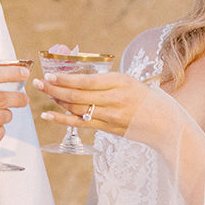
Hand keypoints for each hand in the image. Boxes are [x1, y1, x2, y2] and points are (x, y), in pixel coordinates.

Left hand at [32, 71, 149, 136]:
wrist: (165, 124)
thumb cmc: (146, 98)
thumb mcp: (128, 81)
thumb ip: (104, 80)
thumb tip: (76, 75)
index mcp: (120, 82)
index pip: (86, 81)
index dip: (65, 79)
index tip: (50, 75)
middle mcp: (114, 99)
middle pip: (77, 95)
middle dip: (54, 88)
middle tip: (38, 82)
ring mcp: (110, 116)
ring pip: (77, 108)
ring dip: (57, 101)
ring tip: (44, 93)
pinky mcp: (107, 129)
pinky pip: (80, 123)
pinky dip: (62, 119)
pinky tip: (48, 115)